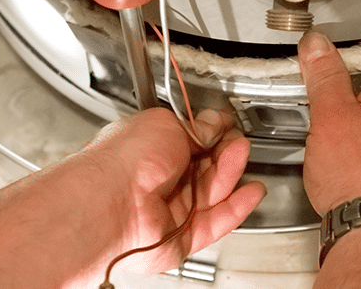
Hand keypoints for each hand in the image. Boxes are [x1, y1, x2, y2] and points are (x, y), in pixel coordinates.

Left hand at [83, 108, 266, 273]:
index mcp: (151, 148)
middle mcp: (159, 180)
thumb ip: (196, 127)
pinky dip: (236, 208)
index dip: (213, 134)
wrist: (110, 204)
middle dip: (225, 153)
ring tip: (240, 158)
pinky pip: (215, 223)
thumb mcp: (167, 125)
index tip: (228, 127)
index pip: (192, 142)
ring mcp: (171, 209)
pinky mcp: (182, 237)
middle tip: (236, 143)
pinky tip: (250, 192)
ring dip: (231, 175)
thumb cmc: (123, 161)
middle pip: (206, 167)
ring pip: (213, 193)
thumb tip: (214, 123)